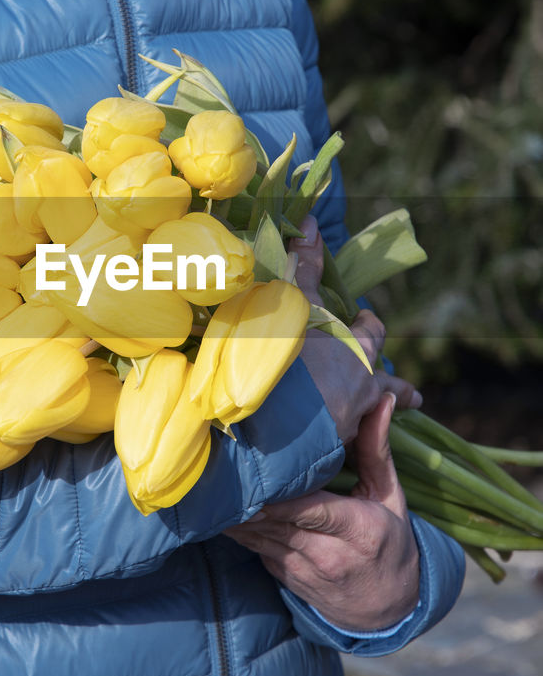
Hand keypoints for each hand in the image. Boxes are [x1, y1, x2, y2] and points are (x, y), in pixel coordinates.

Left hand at [225, 393, 419, 631]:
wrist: (387, 608)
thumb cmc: (389, 541)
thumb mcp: (390, 497)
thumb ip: (377, 450)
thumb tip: (381, 402)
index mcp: (358, 530)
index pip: (312, 510)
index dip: (279, 499)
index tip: (255, 478)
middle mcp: (327, 554)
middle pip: (276, 522)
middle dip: (248, 497)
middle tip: (221, 463)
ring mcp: (300, 569)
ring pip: (257, 535)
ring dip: (234, 511)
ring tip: (211, 481)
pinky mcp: (282, 575)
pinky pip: (253, 547)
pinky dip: (236, 526)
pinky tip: (218, 504)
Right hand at [294, 215, 420, 442]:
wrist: (275, 424)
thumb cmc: (290, 357)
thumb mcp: (295, 304)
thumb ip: (304, 266)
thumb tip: (310, 221)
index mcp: (357, 353)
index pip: (373, 332)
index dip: (368, 324)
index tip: (365, 319)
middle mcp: (363, 391)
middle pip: (386, 386)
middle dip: (391, 386)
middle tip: (399, 390)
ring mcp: (348, 427)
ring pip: (368, 419)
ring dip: (366, 415)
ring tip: (361, 420)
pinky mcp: (327, 455)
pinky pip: (339, 443)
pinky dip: (334, 438)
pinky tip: (319, 440)